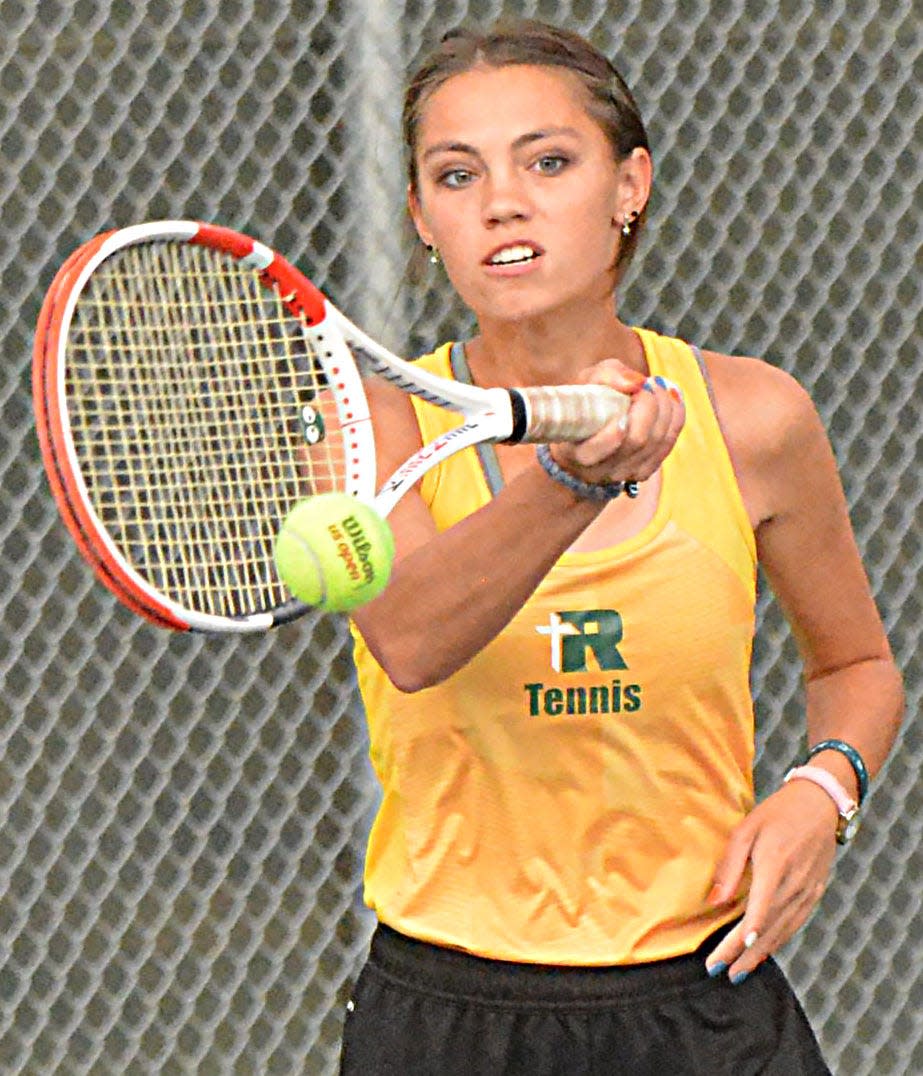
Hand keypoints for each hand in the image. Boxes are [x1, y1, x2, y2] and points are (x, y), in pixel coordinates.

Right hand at [549, 360, 684, 485]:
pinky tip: (672, 397)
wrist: (589, 427)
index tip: (623, 402)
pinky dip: (675, 417)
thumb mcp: (588, 382)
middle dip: (649, 406)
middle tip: (647, 383)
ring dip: (664, 407)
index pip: (594, 452)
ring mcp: (624, 474)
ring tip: (657, 386)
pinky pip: (668, 444)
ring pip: (656, 442)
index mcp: (576, 453)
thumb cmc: (586, 402)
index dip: (612, 432)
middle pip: (636, 441)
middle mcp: (599, 471)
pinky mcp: (644, 472)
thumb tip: (637, 383)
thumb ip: (607, 376)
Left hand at [704, 781, 838, 982]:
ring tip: (739, 971)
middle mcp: (795, 884)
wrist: (820, 804)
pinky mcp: (815, 893)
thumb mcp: (746, 829)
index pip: (758, 910)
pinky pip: (795, 923)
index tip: (727, 956)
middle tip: (720, 971)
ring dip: (760, 954)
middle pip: (767, 927)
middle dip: (742, 952)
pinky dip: (778, 941)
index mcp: (775, 865)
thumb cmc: (777, 813)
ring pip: (783, 931)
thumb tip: (715, 901)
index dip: (743, 937)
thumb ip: (730, 866)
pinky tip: (765, 951)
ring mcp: (808, 891)